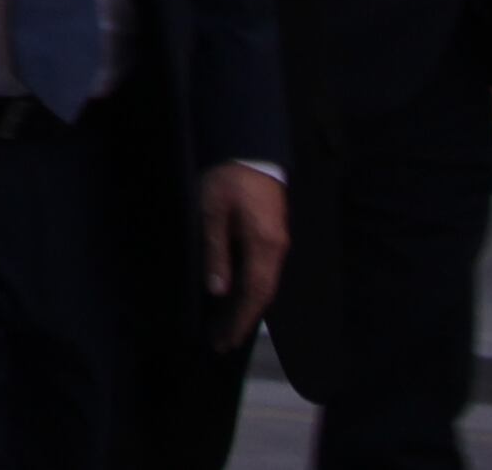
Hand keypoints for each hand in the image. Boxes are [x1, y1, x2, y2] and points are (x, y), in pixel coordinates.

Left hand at [200, 163, 287, 345]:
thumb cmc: (227, 178)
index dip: (240, 319)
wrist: (249, 150)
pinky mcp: (273, 235)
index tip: (225, 340)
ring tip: (226, 327)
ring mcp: (278, 242)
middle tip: (222, 342)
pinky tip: (236, 297)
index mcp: (265, 244)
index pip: (254, 292)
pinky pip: (264, 272)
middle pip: (263, 294)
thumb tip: (218, 290)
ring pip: (264, 284)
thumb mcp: (212, 211)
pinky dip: (250, 290)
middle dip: (243, 319)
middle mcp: (278, 248)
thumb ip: (216, 250)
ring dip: (247, 306)